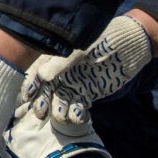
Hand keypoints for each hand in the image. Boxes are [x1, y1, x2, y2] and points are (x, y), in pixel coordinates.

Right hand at [21, 15, 152, 124]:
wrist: (130, 46)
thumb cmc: (103, 40)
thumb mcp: (81, 49)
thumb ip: (62, 63)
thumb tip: (43, 77)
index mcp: (55, 58)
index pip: (37, 73)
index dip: (31, 85)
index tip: (28, 97)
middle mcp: (61, 73)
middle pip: (46, 91)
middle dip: (42, 103)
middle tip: (41, 114)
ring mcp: (74, 84)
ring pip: (60, 101)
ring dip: (58, 110)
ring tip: (62, 117)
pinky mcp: (87, 93)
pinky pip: (77, 106)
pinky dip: (76, 113)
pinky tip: (77, 117)